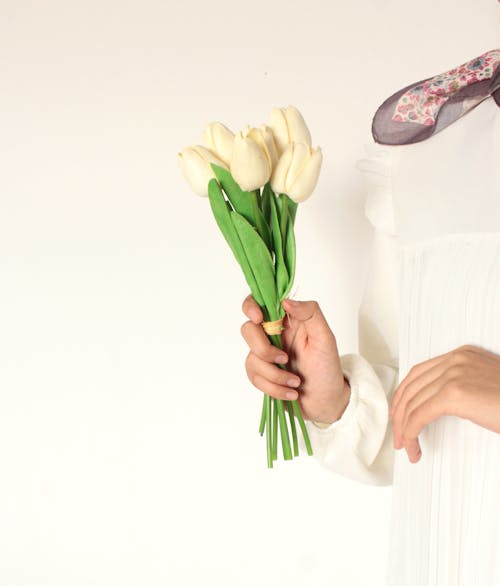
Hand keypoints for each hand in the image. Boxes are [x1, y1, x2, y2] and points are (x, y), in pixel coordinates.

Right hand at [240, 296, 350, 423]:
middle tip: (285, 359)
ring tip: (295, 382)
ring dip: (275, 374)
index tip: (259, 319)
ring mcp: (264, 355)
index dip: (251, 307)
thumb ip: (310, 313)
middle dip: (263, 349)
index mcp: (287, 320)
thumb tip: (286, 301)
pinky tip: (290, 392)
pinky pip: (255, 378)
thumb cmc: (327, 368)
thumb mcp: (325, 338)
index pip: (260, 302)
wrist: (325, 401)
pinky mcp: (260, 374)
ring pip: (251, 358)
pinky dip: (274, 388)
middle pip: (248, 330)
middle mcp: (272, 335)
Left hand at [389, 344, 499, 462]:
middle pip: (411, 386)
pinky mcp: (454, 394)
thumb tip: (437, 404)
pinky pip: (420, 415)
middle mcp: (454, 360)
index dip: (403, 395)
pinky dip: (411, 433)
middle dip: (399, 413)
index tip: (398, 412)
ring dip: (404, 428)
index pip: (418, 372)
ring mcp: (453, 374)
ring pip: (412, 403)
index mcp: (461, 355)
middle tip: (398, 434)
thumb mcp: (484, 386)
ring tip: (405, 446)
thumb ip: (462, 385)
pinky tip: (413, 446)